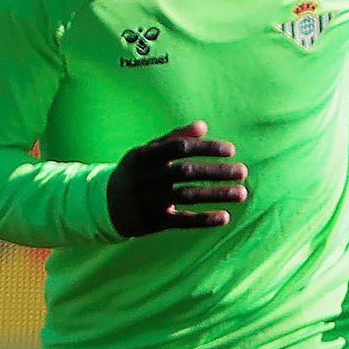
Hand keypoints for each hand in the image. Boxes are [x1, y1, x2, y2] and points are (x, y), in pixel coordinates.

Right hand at [106, 121, 247, 236]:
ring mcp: (147, 201)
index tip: (231, 150)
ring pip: (187, 197)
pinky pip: (181, 222)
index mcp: (144, 156)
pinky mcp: (151, 222)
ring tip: (242, 193)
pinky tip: (225, 217)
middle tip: (243, 172)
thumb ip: (174, 138)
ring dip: (216, 195)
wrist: (105, 205)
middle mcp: (144, 178)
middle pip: (186, 172)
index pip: (179, 148)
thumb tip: (203, 126)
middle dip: (216, 172)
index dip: (206, 148)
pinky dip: (203, 220)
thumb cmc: (136, 172)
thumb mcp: (147, 152)